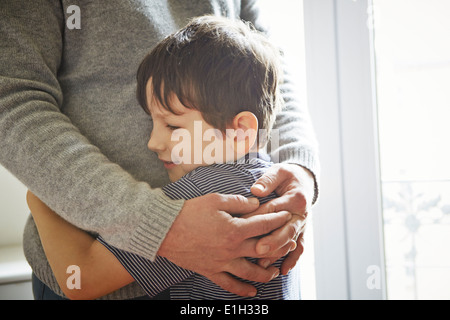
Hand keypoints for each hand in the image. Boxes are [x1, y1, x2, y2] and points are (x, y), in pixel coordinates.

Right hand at [157, 193, 291, 296]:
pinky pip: (229, 284)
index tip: (286, 216)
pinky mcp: (210, 271)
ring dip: (265, 273)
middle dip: (279, 246)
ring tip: (274, 272)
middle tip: (290, 244)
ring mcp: (222, 263)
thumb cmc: (189, 211)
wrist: (165, 229)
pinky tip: (252, 292)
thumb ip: (239, 202)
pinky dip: (242, 290)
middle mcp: (232, 249)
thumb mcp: (216, 200)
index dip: (277, 219)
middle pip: (263, 250)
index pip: (264, 225)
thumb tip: (256, 204)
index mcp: (235, 229)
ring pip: (250, 272)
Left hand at [250, 163, 314, 274]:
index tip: (242, 224)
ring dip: (278, 254)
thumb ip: (267, 180)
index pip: (274, 210)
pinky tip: (283, 270)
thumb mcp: (278, 171)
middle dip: (272, 241)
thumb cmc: (287, 176)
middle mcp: (301, 214)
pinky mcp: (301, 232)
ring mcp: (302, 225)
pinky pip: (299, 248)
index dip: (258, 217)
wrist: (305, 181)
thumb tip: (255, 191)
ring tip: (263, 264)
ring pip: (291, 242)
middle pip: (286, 230)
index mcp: (295, 198)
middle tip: (257, 249)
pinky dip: (292, 259)